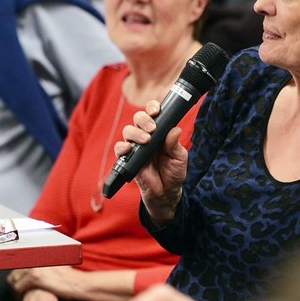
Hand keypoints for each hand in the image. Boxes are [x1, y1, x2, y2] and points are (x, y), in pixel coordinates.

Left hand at [10, 265, 85, 298]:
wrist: (77, 283)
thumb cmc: (70, 277)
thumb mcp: (59, 263)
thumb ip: (47, 262)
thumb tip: (38, 267)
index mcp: (40, 253)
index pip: (20, 261)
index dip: (17, 273)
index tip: (17, 280)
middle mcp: (35, 258)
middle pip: (15, 270)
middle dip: (14, 281)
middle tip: (17, 290)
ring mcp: (34, 267)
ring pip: (15, 279)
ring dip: (15, 288)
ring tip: (19, 295)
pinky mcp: (35, 278)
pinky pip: (18, 287)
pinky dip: (18, 294)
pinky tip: (22, 298)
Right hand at [114, 102, 188, 224]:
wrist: (166, 192)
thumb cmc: (174, 172)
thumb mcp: (179, 157)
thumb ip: (175, 144)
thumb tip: (175, 129)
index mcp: (160, 131)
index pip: (153, 113)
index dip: (152, 108)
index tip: (156, 111)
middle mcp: (146, 135)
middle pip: (138, 118)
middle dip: (144, 119)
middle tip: (152, 128)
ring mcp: (136, 146)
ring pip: (128, 131)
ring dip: (135, 133)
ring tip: (146, 140)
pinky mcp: (128, 159)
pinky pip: (120, 148)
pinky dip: (122, 147)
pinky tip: (129, 149)